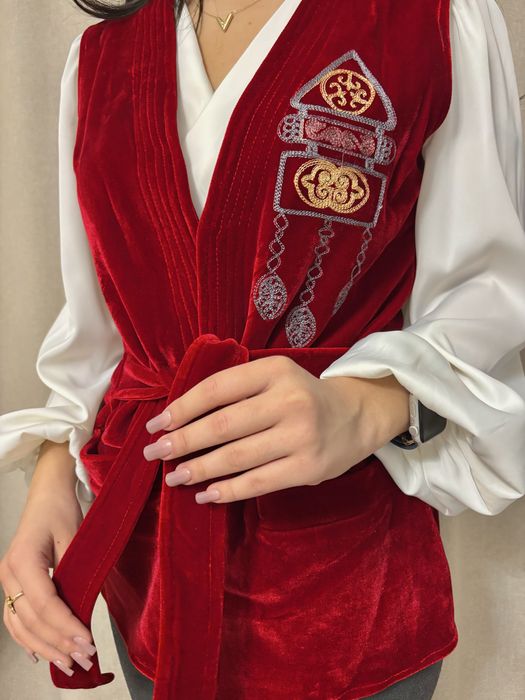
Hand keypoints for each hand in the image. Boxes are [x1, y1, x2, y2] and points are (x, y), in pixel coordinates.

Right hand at [1, 446, 97, 675]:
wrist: (47, 494)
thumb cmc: (62, 511)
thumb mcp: (75, 538)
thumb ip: (77, 573)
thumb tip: (87, 609)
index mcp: (23, 560)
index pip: (45, 604)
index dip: (66, 627)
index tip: (88, 643)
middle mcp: (8, 574)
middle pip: (31, 621)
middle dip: (59, 644)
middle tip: (85, 660)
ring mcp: (6, 580)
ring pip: (20, 625)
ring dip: (45, 647)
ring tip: (69, 664)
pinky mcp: (11, 583)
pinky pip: (14, 618)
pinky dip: (27, 639)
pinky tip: (41, 654)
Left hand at [143, 355, 409, 503]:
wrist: (356, 416)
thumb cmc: (301, 396)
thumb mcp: (274, 377)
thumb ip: (236, 389)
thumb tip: (179, 419)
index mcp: (275, 371)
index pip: (216, 389)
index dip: (181, 408)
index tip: (156, 425)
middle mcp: (289, 401)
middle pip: (222, 425)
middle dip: (182, 441)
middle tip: (154, 453)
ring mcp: (301, 436)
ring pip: (236, 458)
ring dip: (198, 469)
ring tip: (174, 476)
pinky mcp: (308, 468)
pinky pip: (258, 483)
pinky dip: (227, 491)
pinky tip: (205, 494)